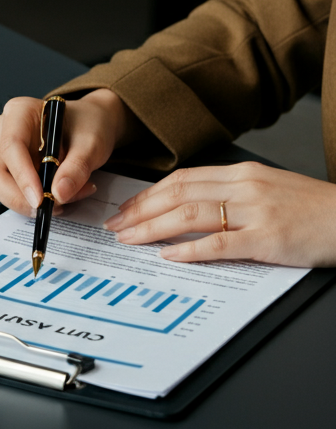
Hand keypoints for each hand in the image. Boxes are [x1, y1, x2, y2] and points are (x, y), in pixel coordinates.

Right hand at [0, 88, 137, 214]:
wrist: (89, 126)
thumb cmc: (87, 125)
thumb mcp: (92, 143)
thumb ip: (77, 167)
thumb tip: (59, 194)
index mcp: (19, 111)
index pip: (11, 146)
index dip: (23, 175)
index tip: (40, 199)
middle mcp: (2, 129)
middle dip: (21, 197)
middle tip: (51, 207)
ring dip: (28, 202)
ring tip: (64, 199)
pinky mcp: (5, 168)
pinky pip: (9, 192)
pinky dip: (32, 201)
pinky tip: (57, 196)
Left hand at [104, 161, 335, 267]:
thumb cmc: (312, 209)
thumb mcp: (267, 188)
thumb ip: (230, 193)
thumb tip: (188, 206)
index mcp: (241, 173)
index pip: (182, 179)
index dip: (148, 194)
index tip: (126, 207)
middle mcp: (244, 187)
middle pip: (178, 194)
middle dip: (140, 210)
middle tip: (115, 225)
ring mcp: (256, 212)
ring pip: (190, 214)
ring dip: (152, 227)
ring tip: (129, 238)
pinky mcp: (269, 238)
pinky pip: (219, 243)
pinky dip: (189, 249)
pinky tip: (168, 255)